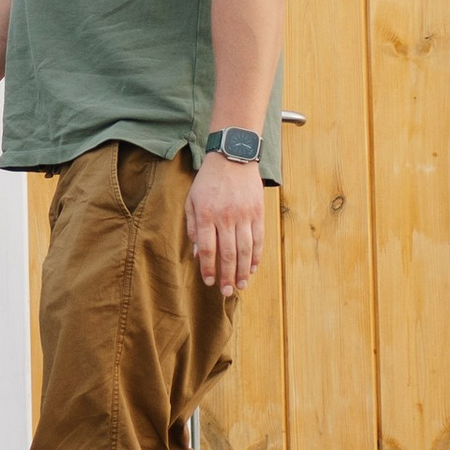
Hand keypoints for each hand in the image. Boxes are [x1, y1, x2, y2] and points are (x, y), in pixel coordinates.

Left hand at [184, 153, 266, 297]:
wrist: (233, 157)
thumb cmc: (208, 181)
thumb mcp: (192, 200)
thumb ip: (193, 227)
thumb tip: (197, 254)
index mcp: (206, 215)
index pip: (208, 248)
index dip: (208, 268)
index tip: (209, 282)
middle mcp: (226, 217)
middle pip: (228, 253)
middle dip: (228, 275)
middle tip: (227, 292)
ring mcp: (244, 215)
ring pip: (245, 249)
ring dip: (244, 270)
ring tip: (242, 285)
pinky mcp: (258, 212)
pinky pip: (258, 238)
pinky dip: (256, 255)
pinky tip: (253, 267)